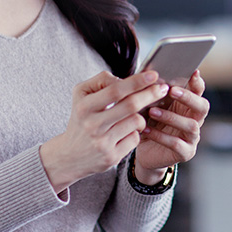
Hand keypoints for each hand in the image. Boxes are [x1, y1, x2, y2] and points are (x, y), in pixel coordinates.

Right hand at [40, 70, 169, 193]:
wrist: (69, 156)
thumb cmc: (80, 120)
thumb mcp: (81, 95)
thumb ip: (101, 81)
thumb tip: (124, 79)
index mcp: (84, 107)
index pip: (115, 90)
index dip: (136, 81)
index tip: (152, 75)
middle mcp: (92, 125)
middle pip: (130, 105)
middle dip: (150, 94)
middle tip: (162, 88)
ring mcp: (102, 142)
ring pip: (136, 122)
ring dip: (141, 116)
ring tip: (133, 116)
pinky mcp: (111, 157)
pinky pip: (135, 138)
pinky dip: (135, 132)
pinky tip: (125, 133)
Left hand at [134, 70, 209, 183]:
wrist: (146, 153)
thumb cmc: (150, 125)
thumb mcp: (151, 106)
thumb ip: (155, 94)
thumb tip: (148, 74)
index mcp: (188, 106)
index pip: (199, 92)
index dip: (198, 83)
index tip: (193, 72)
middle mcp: (195, 121)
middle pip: (202, 107)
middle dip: (189, 98)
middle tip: (171, 90)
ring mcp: (192, 138)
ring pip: (191, 126)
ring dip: (171, 117)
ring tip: (152, 111)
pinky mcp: (185, 153)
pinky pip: (176, 143)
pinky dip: (160, 136)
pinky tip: (146, 130)